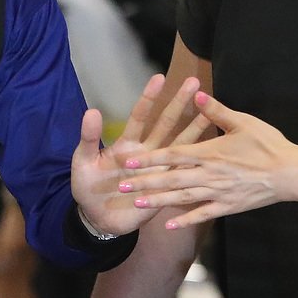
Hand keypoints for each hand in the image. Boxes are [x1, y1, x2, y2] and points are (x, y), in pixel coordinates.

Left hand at [72, 74, 211, 235]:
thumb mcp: (84, 162)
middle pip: (166, 124)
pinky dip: (196, 168)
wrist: (97, 219)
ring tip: (211, 114)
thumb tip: (92, 111)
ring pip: (181, 147)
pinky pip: (184, 177)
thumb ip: (89, 138)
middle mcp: (146, 152)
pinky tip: (213, 158)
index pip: (140, 116)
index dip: (149, 98)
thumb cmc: (88, 187)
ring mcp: (158, 170)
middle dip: (179, 103)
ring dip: (195, 130)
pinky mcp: (165, 189)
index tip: (160, 78)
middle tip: (194, 82)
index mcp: (127, 143)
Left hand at [119, 92, 294, 228]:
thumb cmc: (268, 144)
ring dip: (159, 201)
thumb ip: (217, 111)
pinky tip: (168, 225)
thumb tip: (197, 96)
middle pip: (171, 179)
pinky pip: (202, 215)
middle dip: (145, 182)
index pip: (173, 155)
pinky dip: (185, 220)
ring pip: (182, 198)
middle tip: (121, 186)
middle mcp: (209, 174)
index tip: (129, 162)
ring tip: (137, 203)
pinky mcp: (227, 206)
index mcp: (210, 153)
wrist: (290, 173)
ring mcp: (218, 193)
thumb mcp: (244, 122)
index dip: (150, 159)